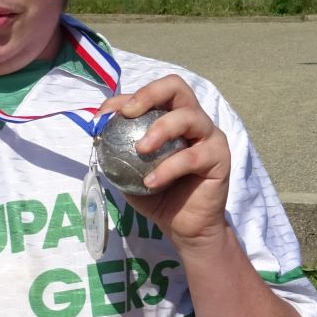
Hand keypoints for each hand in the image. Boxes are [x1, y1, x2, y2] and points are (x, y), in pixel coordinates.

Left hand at [99, 75, 229, 248]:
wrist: (188, 228)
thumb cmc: (160, 197)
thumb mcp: (130, 174)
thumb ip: (118, 153)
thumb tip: (96, 136)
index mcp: (173, 118)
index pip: (152, 94)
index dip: (125, 97)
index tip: (103, 115)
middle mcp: (194, 121)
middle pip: (177, 87)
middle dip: (149, 94)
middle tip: (128, 114)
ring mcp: (210, 137)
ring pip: (188, 116)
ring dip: (161, 128)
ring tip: (141, 149)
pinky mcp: (219, 157)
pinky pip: (192, 157)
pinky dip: (168, 168)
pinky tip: (151, 183)